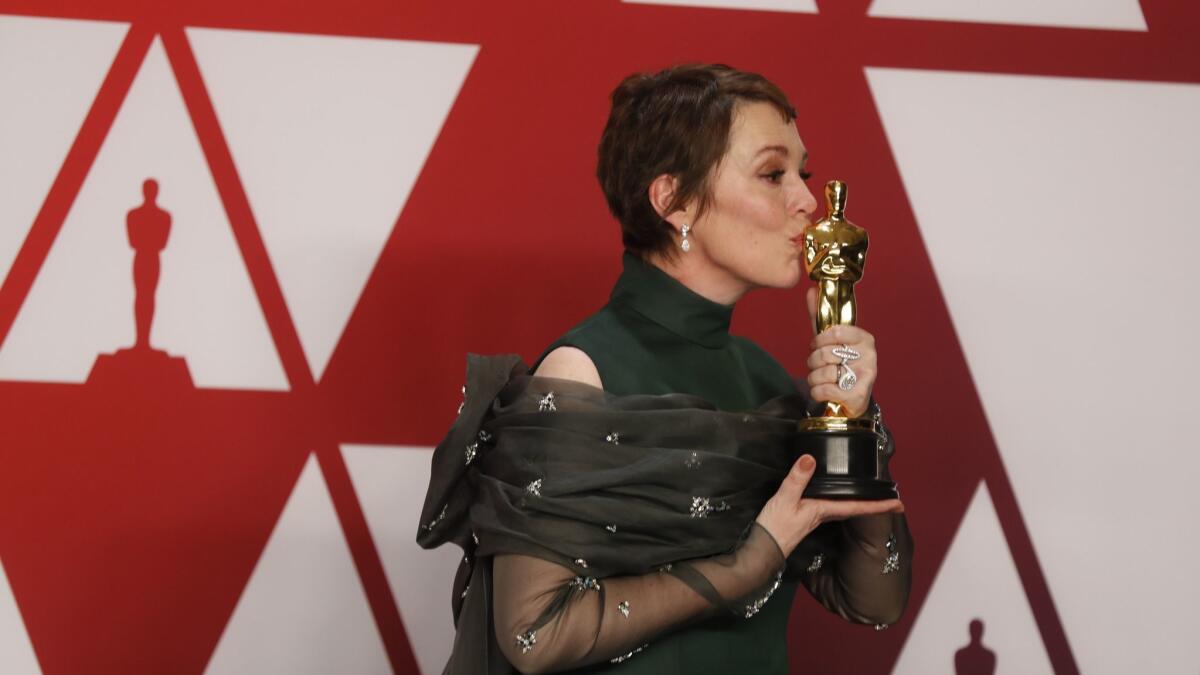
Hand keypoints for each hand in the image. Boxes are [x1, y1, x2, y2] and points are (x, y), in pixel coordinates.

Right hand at [756, 455, 903, 556]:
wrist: (761, 551)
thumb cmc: (774, 529)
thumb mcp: (784, 500)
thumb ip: (797, 480)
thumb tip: (811, 458)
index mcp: (823, 511)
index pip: (858, 506)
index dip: (879, 505)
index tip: (900, 503)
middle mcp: (823, 515)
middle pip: (854, 507)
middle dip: (873, 502)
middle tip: (891, 496)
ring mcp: (815, 518)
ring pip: (843, 508)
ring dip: (858, 502)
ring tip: (869, 493)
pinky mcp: (805, 519)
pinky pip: (830, 508)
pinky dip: (840, 501)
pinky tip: (835, 497)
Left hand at [805, 287, 875, 416]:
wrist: (853, 398)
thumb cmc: (841, 365)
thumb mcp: (831, 340)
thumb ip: (820, 316)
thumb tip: (811, 290)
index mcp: (865, 339)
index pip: (835, 332)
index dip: (819, 339)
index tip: (817, 344)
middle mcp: (869, 356)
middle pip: (824, 354)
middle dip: (813, 361)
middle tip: (819, 365)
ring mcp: (864, 377)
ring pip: (821, 373)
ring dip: (814, 377)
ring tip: (822, 378)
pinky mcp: (857, 396)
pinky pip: (821, 390)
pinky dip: (816, 392)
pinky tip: (825, 391)